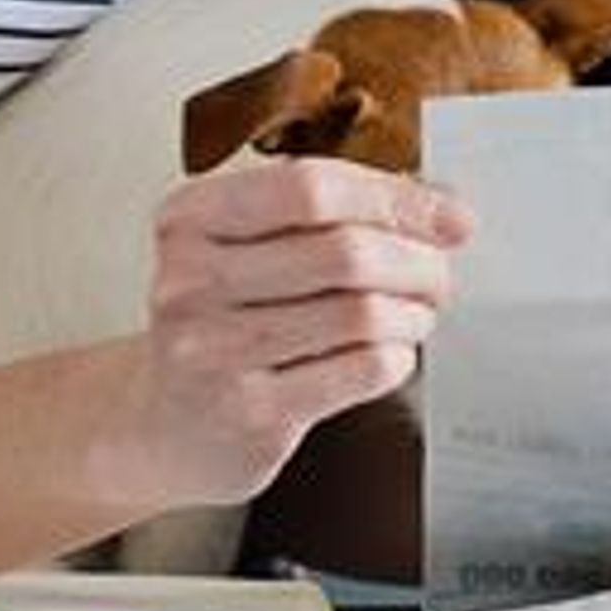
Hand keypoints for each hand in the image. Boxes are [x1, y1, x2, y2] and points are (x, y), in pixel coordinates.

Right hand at [111, 156, 473, 507]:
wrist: (161, 423)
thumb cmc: (222, 322)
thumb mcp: (248, 248)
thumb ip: (329, 213)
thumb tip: (441, 208)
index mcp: (189, 218)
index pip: (311, 186)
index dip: (394, 198)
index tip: (448, 216)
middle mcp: (190, 281)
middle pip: (345, 252)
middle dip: (417, 261)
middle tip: (438, 275)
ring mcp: (214, 351)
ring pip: (360, 313)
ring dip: (411, 313)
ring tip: (414, 316)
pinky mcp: (249, 414)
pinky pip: (359, 370)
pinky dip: (395, 358)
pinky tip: (388, 354)